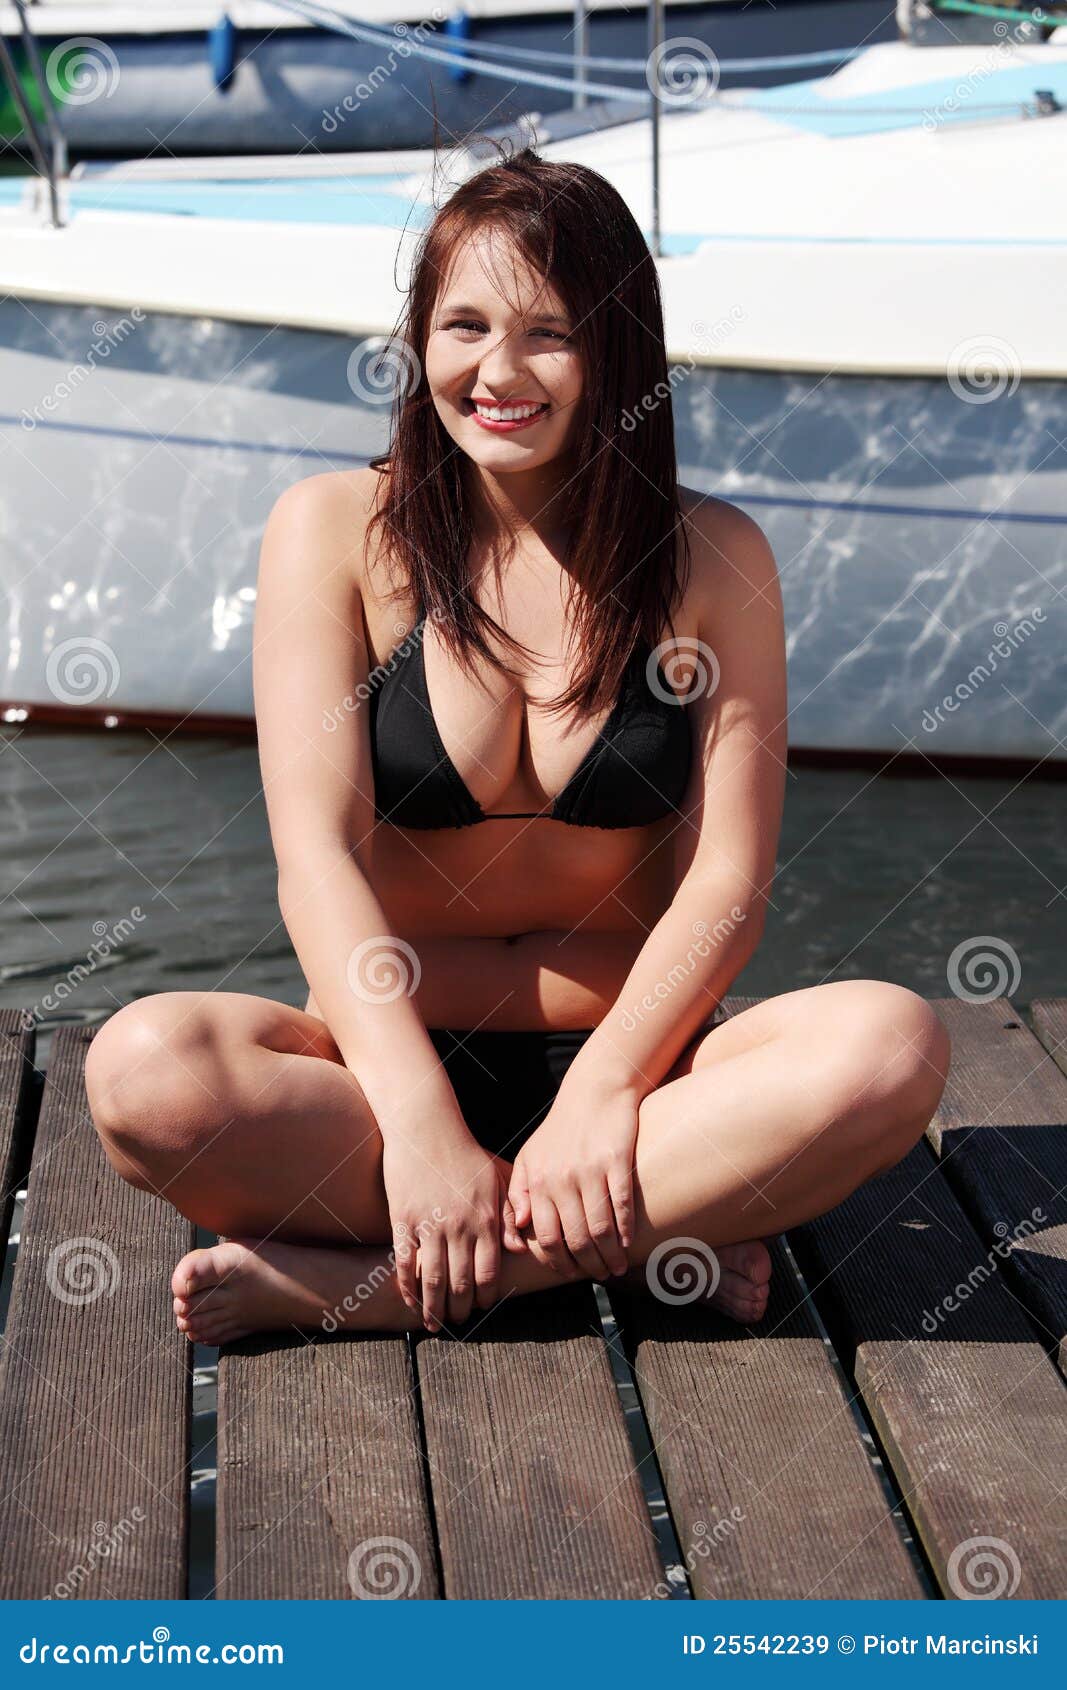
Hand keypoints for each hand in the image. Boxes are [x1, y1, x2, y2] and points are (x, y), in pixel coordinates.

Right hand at [382, 1125, 509, 1331]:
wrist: (426, 1127)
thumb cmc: (464, 1152)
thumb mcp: (497, 1178)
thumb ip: (511, 1213)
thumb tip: (519, 1249)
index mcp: (486, 1218)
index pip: (489, 1272)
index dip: (486, 1295)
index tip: (483, 1306)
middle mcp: (459, 1226)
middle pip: (460, 1283)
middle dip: (460, 1309)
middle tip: (458, 1322)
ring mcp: (429, 1224)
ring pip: (432, 1280)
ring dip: (433, 1308)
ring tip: (434, 1325)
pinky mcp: (403, 1219)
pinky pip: (404, 1263)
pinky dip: (407, 1287)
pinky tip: (410, 1301)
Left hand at [507, 1078, 639, 1281]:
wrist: (594, 1091)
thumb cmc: (560, 1130)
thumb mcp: (529, 1157)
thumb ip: (519, 1193)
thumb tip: (520, 1229)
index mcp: (539, 1180)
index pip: (545, 1237)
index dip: (559, 1262)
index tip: (571, 1273)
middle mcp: (561, 1178)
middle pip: (575, 1239)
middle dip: (589, 1265)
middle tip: (600, 1275)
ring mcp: (590, 1170)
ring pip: (600, 1229)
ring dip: (611, 1255)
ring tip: (618, 1266)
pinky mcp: (616, 1161)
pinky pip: (622, 1205)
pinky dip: (626, 1230)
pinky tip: (629, 1243)